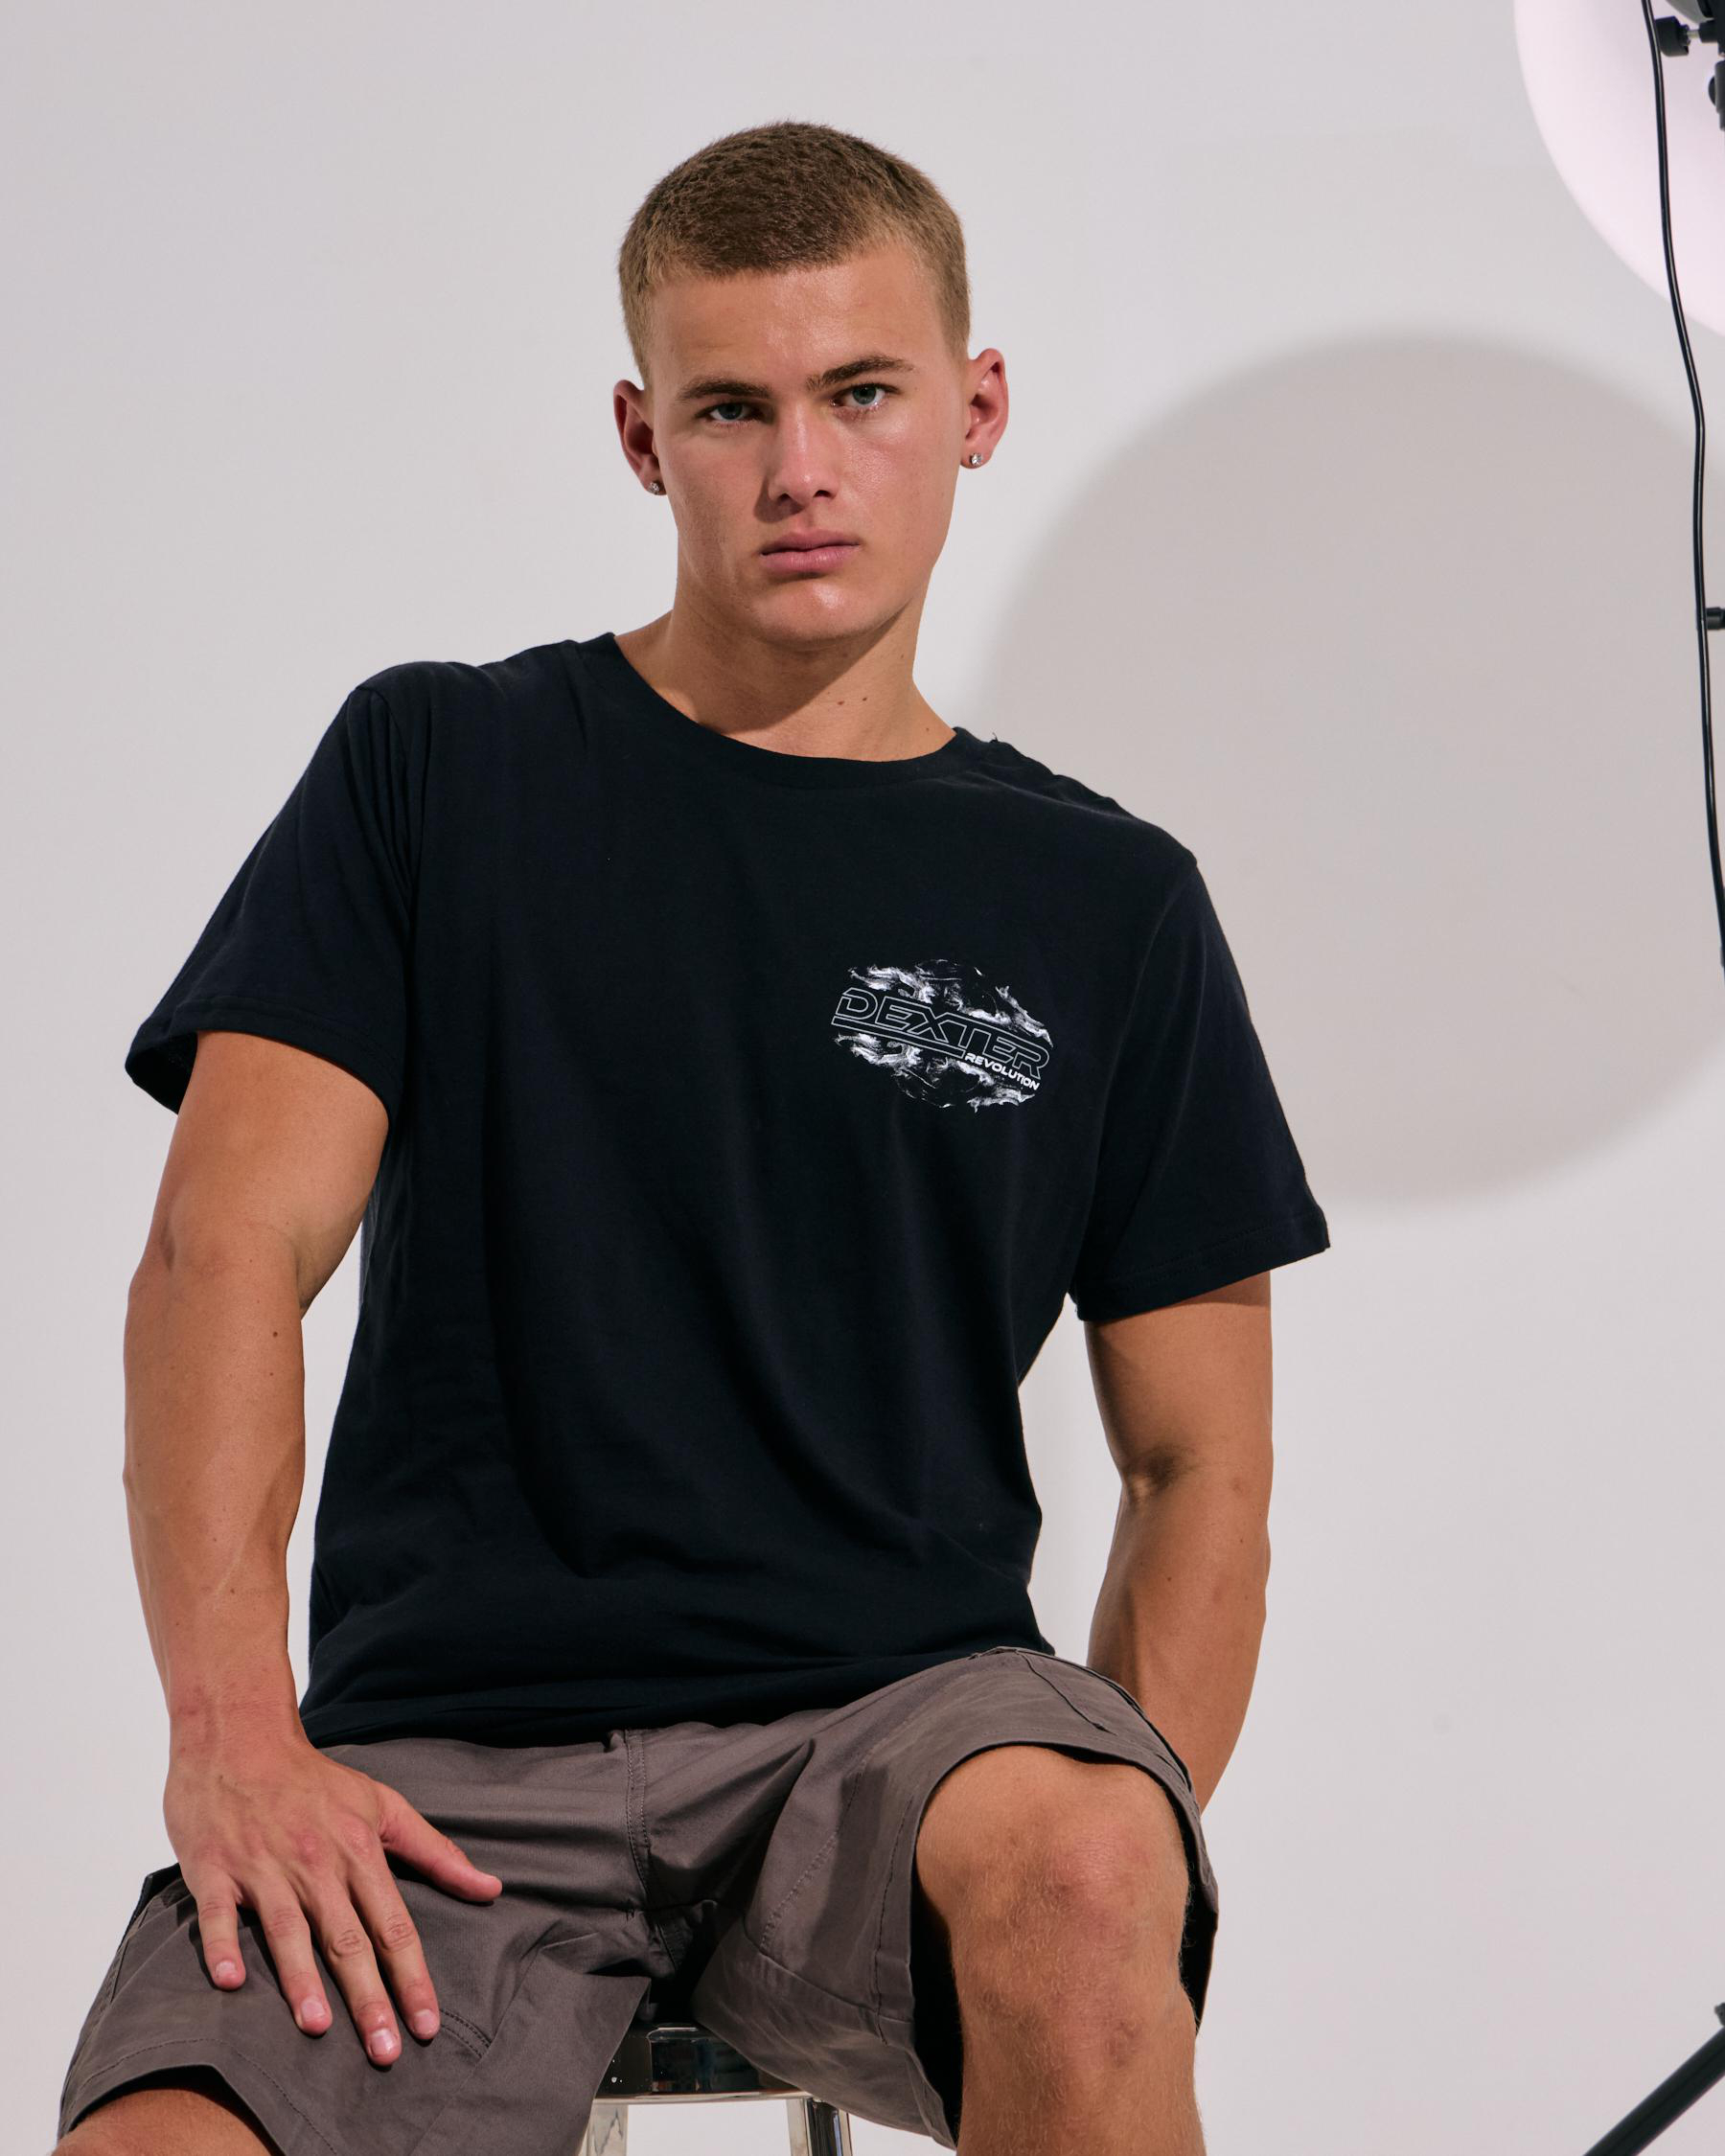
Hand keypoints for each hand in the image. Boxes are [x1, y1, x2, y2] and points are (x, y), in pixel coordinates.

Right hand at [162, 1731, 502, 2063]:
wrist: (241, 1738)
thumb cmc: (315, 1780)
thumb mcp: (383, 1806)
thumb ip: (436, 1851)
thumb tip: (490, 1888)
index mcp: (358, 1851)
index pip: (393, 1925)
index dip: (412, 1977)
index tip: (427, 2024)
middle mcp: (316, 1864)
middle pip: (348, 1938)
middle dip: (369, 1997)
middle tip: (385, 2051)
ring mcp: (264, 1866)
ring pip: (287, 1930)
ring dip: (302, 1979)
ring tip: (318, 2027)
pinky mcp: (215, 1869)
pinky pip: (220, 1914)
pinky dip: (223, 1947)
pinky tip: (231, 1982)